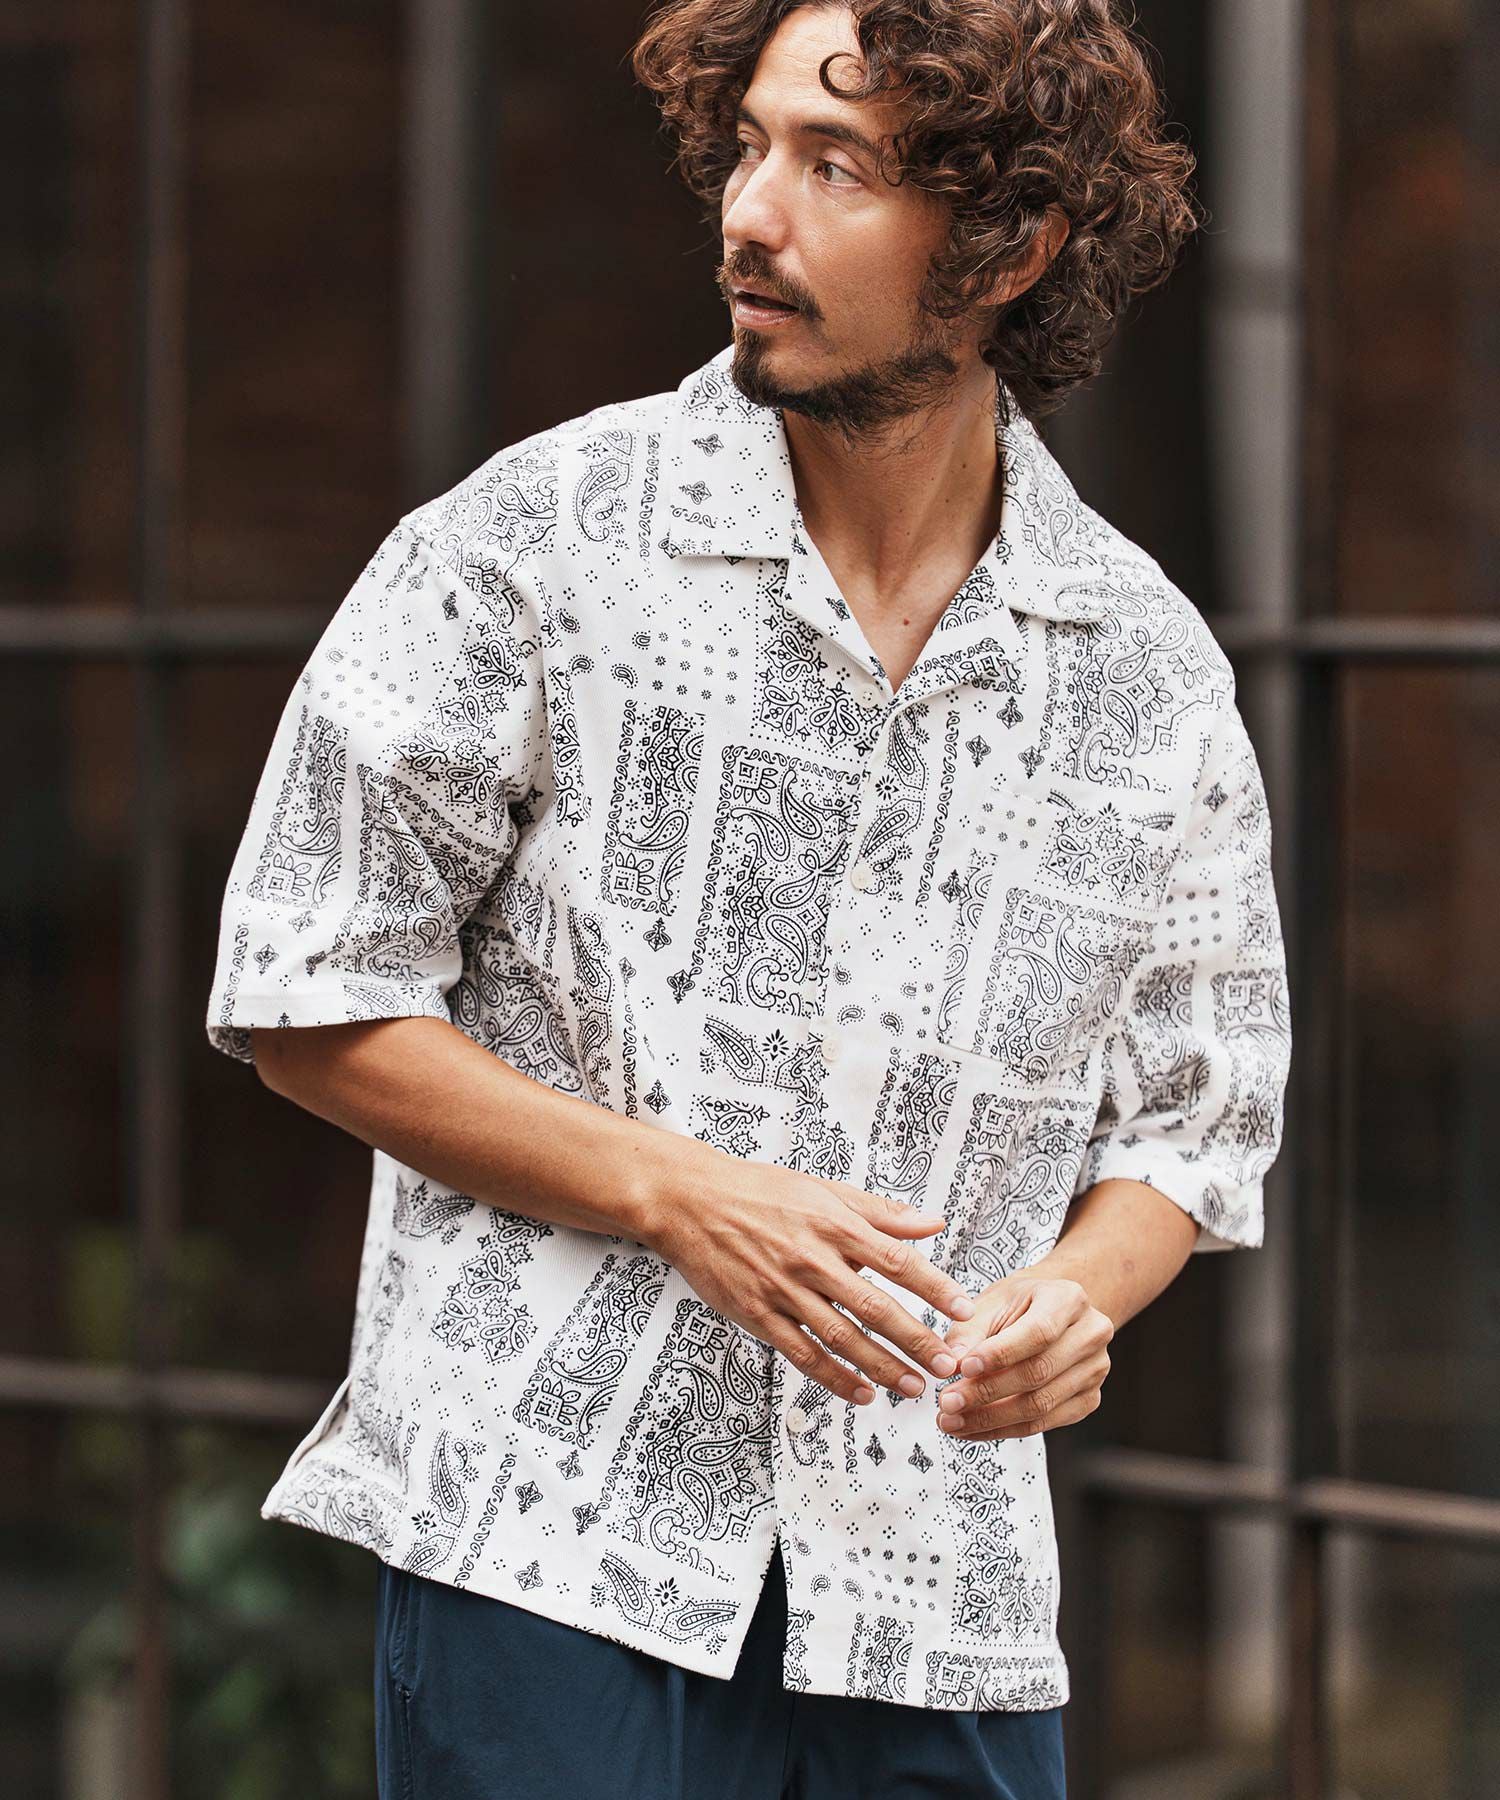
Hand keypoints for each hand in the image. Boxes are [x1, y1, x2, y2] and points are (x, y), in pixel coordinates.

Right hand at [641, 1140, 975, 1406]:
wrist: (693, 1201)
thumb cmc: (761, 1192)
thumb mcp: (824, 1190)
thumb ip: (879, 1212)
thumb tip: (932, 1224)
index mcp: (833, 1224)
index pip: (896, 1259)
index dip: (933, 1286)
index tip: (963, 1310)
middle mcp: (812, 1258)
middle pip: (874, 1307)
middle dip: (916, 1339)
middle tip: (949, 1363)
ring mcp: (783, 1289)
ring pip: (842, 1336)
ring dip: (882, 1366)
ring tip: (914, 1386)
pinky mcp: (757, 1313)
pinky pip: (802, 1352)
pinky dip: (834, 1376)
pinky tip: (862, 1392)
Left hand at [934, 1273, 1113, 1440]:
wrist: (1049, 1312)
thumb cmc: (1017, 1304)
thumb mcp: (990, 1302)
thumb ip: (969, 1331)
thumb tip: (951, 1365)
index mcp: (1069, 1299)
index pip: (1037, 1333)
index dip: (999, 1355)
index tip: (962, 1369)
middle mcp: (1091, 1334)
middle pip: (1038, 1373)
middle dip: (986, 1393)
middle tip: (947, 1403)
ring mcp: (1095, 1370)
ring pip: (1041, 1405)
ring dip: (990, 1419)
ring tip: (951, 1421)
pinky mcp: (1089, 1400)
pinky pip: (1045, 1423)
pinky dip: (1004, 1430)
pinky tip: (973, 1429)